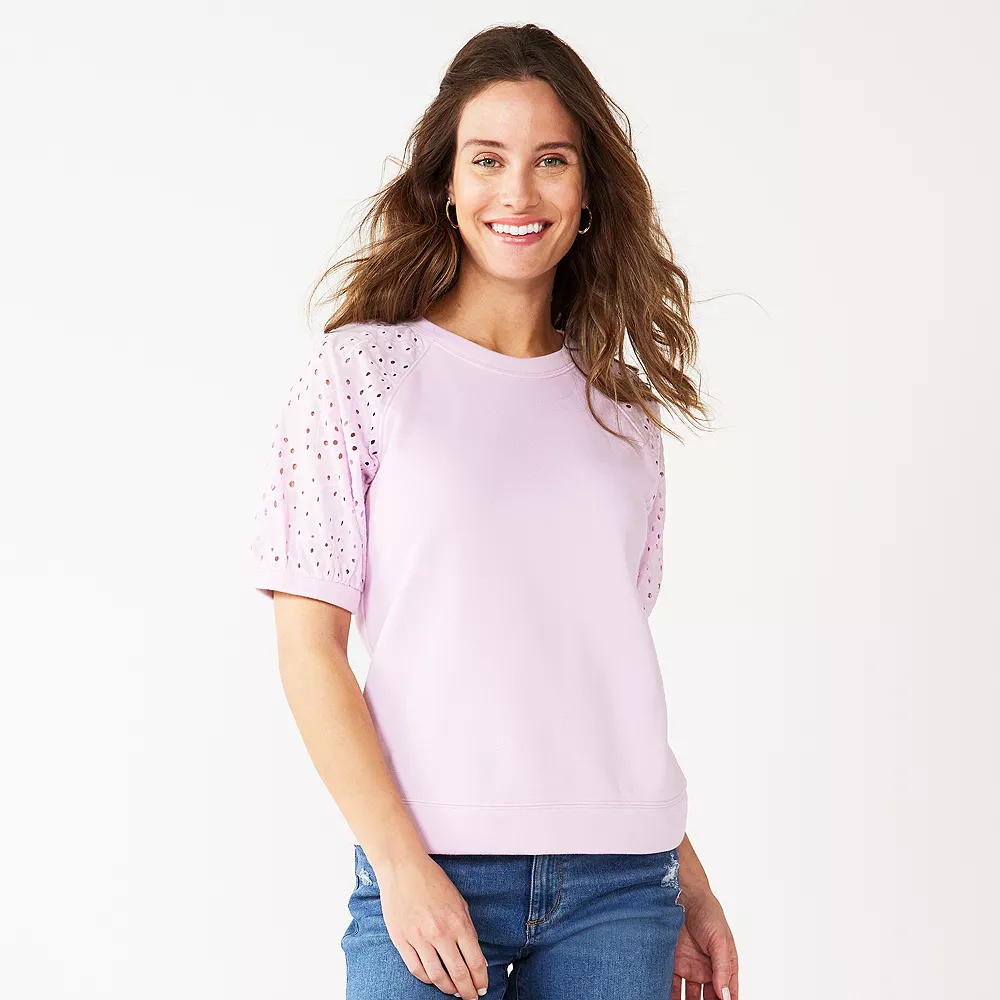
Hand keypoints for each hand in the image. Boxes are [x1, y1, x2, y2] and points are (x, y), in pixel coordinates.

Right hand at [375, 853, 488, 998]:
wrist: (404, 868)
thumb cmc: (433, 882)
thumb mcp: (459, 901)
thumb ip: (467, 929)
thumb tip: (474, 956)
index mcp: (458, 923)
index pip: (475, 961)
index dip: (480, 980)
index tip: (482, 988)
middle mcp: (440, 933)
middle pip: (458, 974)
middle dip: (468, 991)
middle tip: (471, 997)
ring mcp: (419, 938)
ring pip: (437, 977)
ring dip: (448, 989)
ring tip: (454, 992)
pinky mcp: (401, 940)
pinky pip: (416, 969)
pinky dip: (427, 980)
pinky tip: (434, 980)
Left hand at [671, 886, 738, 999]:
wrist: (683, 895)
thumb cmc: (708, 912)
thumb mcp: (720, 939)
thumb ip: (722, 967)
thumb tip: (724, 994)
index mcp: (724, 966)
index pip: (728, 994)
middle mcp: (708, 970)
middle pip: (708, 999)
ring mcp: (690, 968)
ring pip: (689, 996)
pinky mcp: (673, 963)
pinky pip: (671, 985)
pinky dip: (669, 995)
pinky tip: (664, 999)